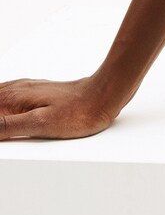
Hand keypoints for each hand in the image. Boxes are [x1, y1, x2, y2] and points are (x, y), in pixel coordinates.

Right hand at [0, 76, 120, 140]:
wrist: (103, 94)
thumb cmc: (77, 112)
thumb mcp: (39, 124)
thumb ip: (7, 126)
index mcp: (14, 98)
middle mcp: (17, 89)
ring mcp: (27, 88)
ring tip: (1, 123)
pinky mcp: (36, 91)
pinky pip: (7, 93)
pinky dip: (0, 100)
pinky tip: (3, 106)